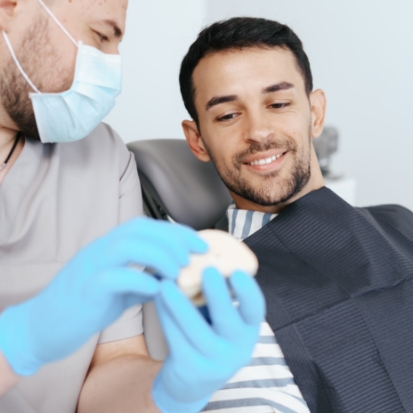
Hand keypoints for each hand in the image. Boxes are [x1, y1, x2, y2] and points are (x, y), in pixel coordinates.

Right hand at [0, 218, 206, 375]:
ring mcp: (91, 267)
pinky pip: (113, 277)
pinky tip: (156, 290)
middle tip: (193, 256)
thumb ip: (144, 280)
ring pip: (126, 246)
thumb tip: (173, 279)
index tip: (199, 243)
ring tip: (178, 270)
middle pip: (139, 230)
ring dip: (158, 255)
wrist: (45, 325)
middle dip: (172, 239)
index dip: (176, 231)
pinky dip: (139, 280)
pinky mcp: (85, 289)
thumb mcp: (121, 289)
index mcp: (110, 246)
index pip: (147, 227)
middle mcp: (100, 250)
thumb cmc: (86, 304)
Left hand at [152, 268, 265, 412]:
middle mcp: (238, 347)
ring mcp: (215, 362)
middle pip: (228, 320)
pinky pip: (176, 339)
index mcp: (249, 328)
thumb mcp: (221, 317)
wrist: (193, 381)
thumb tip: (200, 256)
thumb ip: (217, 293)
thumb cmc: (210, 334)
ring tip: (166, 283)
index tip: (238, 272)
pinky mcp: (191, 369)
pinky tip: (157, 299)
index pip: (256, 310)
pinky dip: (166, 316)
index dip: (248, 292)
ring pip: (196, 330)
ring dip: (180, 304)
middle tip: (207, 270)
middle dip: (218, 295)